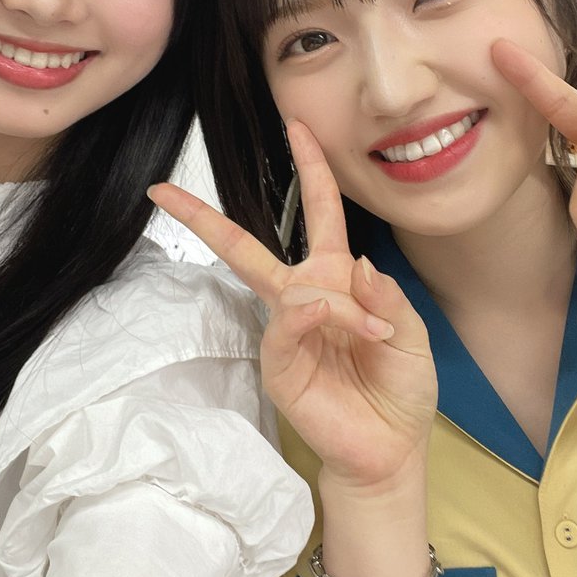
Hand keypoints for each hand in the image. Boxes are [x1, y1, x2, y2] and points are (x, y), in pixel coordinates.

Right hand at [148, 121, 436, 492]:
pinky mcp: (280, 366)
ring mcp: (286, 332)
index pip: (320, 213)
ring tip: (373, 335)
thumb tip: (359, 263)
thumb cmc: (400, 387)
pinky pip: (283, 328)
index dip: (310, 170)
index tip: (297, 127)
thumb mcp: (411, 335)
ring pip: (280, 287)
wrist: (390, 449)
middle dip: (204, 218)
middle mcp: (303, 298)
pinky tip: (328, 320)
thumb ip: (389, 299)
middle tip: (164, 192)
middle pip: (247, 247)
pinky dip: (307, 318)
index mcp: (337, 279)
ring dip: (333, 303)